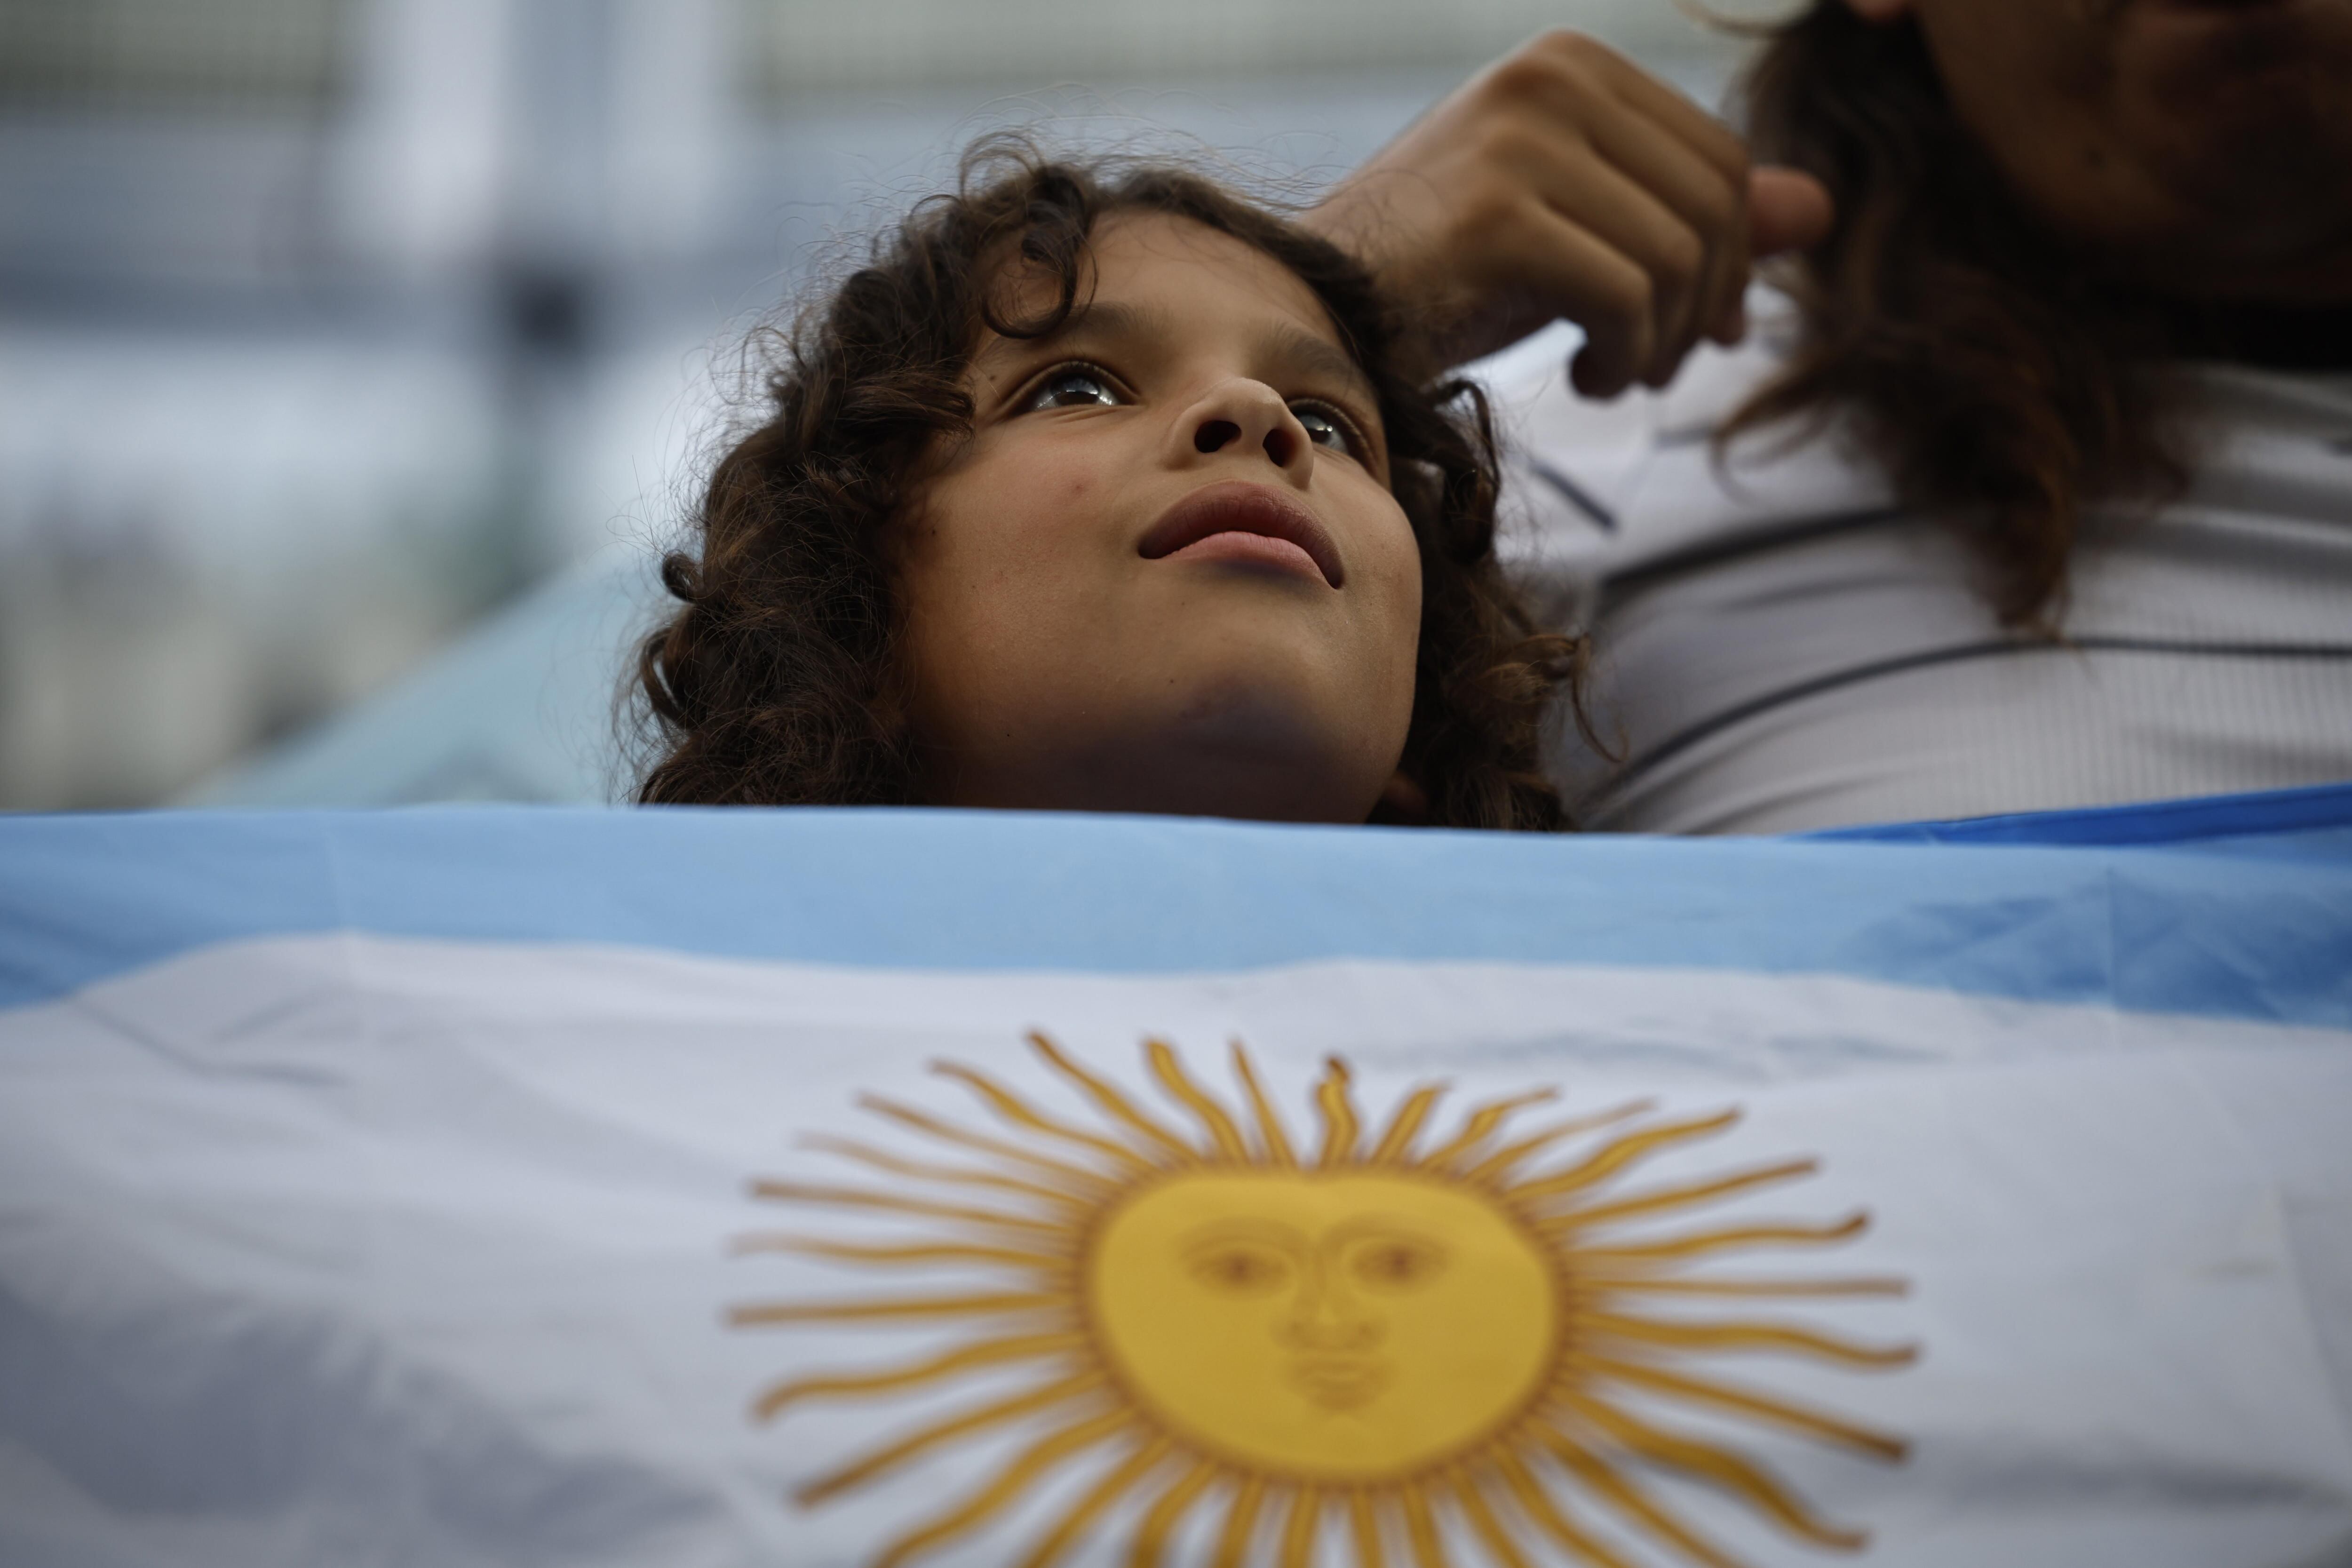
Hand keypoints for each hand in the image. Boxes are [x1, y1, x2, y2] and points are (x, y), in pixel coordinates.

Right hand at [1304, 31, 1833, 393]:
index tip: (1694, 331)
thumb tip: (1819, 209)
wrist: (1321, 322)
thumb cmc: (1447, 283)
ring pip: (1679, 255)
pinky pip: (1628, 295)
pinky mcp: (1499, 213)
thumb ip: (1693, 215)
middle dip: (1701, 307)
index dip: (1732, 260)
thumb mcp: (1585, 238)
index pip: (1720, 158)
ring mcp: (1521, 140)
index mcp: (1571, 64)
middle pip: (1715, 203)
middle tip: (1650, 368)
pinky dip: (1626, 359)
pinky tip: (1584, 381)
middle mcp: (1549, 77)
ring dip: (1660, 344)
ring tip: (1610, 376)